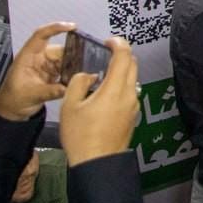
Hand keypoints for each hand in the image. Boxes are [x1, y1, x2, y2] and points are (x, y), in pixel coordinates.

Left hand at [0, 21, 74, 120]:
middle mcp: (38, 57)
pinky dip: (73, 72)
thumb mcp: (30, 95)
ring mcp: (46, 65)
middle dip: (73, 53)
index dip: (55, 28)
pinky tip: (79, 77)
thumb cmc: (13, 99)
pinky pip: (66, 68)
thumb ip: (49, 91)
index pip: (41, 36)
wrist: (12, 110)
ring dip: (74, 64)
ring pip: (65, 58)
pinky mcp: (52, 73)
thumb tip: (67, 88)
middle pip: (59, 49)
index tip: (72, 26)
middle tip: (85, 61)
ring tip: (84, 72)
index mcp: (28, 56)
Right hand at [59, 36, 138, 166]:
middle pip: (132, 64)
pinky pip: (130, 92)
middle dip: (122, 55)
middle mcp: (128, 94)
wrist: (97, 162)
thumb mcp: (70, 106)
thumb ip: (79, 83)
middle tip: (107, 53)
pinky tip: (106, 93)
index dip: (118, 43)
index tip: (109, 41)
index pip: (124, 56)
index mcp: (114, 88)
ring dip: (122, 70)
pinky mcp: (132, 115)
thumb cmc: (81, 135)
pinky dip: (122, 85)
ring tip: (103, 74)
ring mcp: (133, 105)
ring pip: (132, 78)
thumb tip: (89, 75)